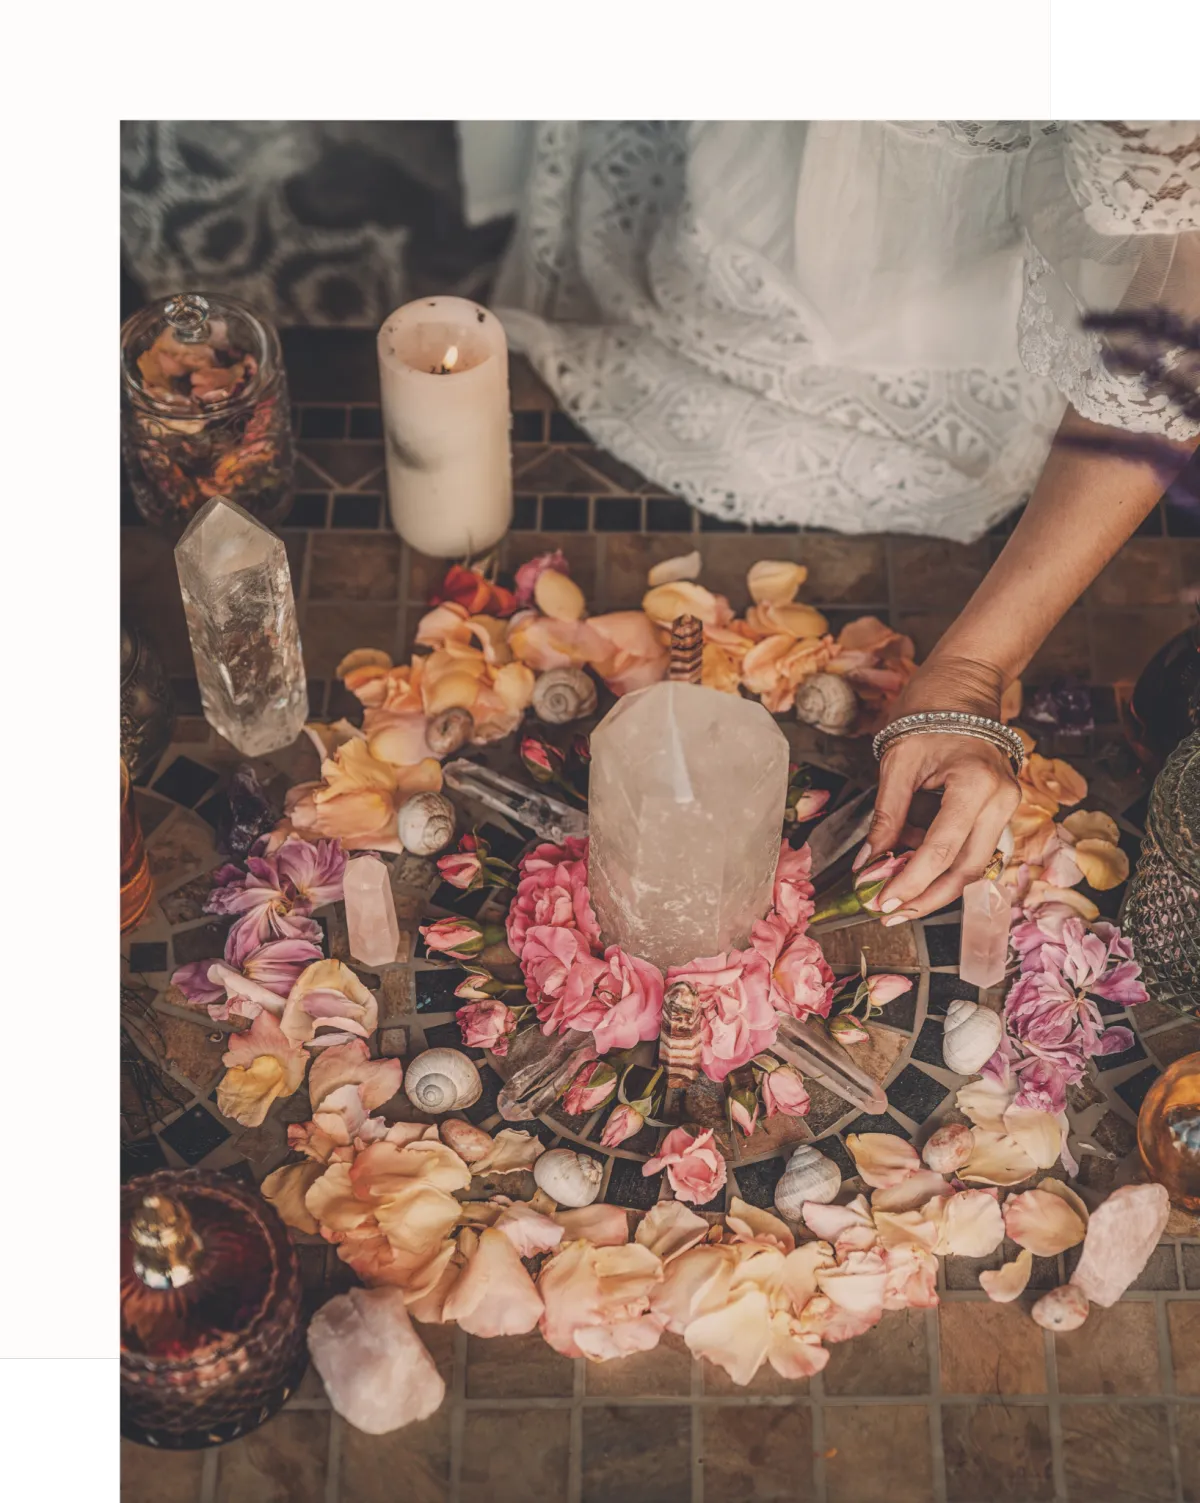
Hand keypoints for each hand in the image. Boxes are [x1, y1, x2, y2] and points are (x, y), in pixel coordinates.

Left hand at [855, 656, 1020, 923]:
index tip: (881, 903)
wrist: (965, 682)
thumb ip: (886, 817)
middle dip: (926, 897)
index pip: (941, 850)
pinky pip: (973, 848)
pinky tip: (913, 872)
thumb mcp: (897, 762)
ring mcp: (1006, 806)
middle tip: (888, 913)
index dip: (910, 882)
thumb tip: (866, 862)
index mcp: (976, 785)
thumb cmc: (929, 710)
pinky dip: (943, 865)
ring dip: (935, 886)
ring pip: (973, 865)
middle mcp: (1001, 800)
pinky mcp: (1000, 809)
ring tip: (896, 898)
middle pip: (966, 870)